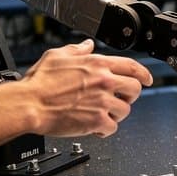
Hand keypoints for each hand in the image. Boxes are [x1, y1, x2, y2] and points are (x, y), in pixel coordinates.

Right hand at [22, 40, 152, 137]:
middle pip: (135, 89)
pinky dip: (104, 130)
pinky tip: (94, 127)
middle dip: (129, 95)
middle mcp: (104, 81)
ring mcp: (102, 102)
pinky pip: (112, 128)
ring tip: (101, 114)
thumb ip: (77, 50)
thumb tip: (87, 45)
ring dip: (115, 114)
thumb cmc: (39, 82)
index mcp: (97, 64)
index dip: (143, 74)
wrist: (30, 104)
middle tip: (119, 99)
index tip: (147, 79)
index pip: (132, 66)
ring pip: (125, 110)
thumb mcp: (58, 55)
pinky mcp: (97, 121)